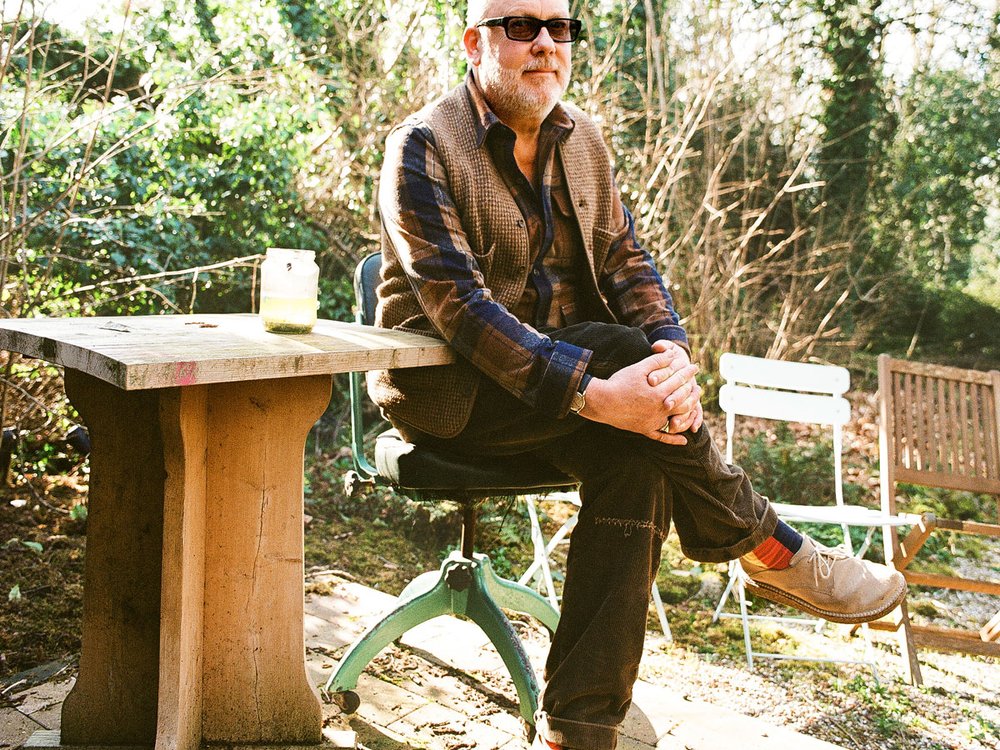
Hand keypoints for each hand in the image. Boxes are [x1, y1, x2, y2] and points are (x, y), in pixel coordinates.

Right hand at [581, 349, 698, 444]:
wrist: (601, 402)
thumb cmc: (619, 383)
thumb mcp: (638, 368)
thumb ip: (657, 361)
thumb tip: (672, 354)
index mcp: (659, 393)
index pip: (680, 381)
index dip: (688, 372)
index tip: (694, 367)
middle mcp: (659, 409)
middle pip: (683, 401)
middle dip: (692, 391)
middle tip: (698, 386)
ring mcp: (653, 422)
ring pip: (678, 419)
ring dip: (689, 413)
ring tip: (694, 406)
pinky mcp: (645, 430)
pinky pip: (662, 438)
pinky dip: (674, 439)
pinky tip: (684, 440)